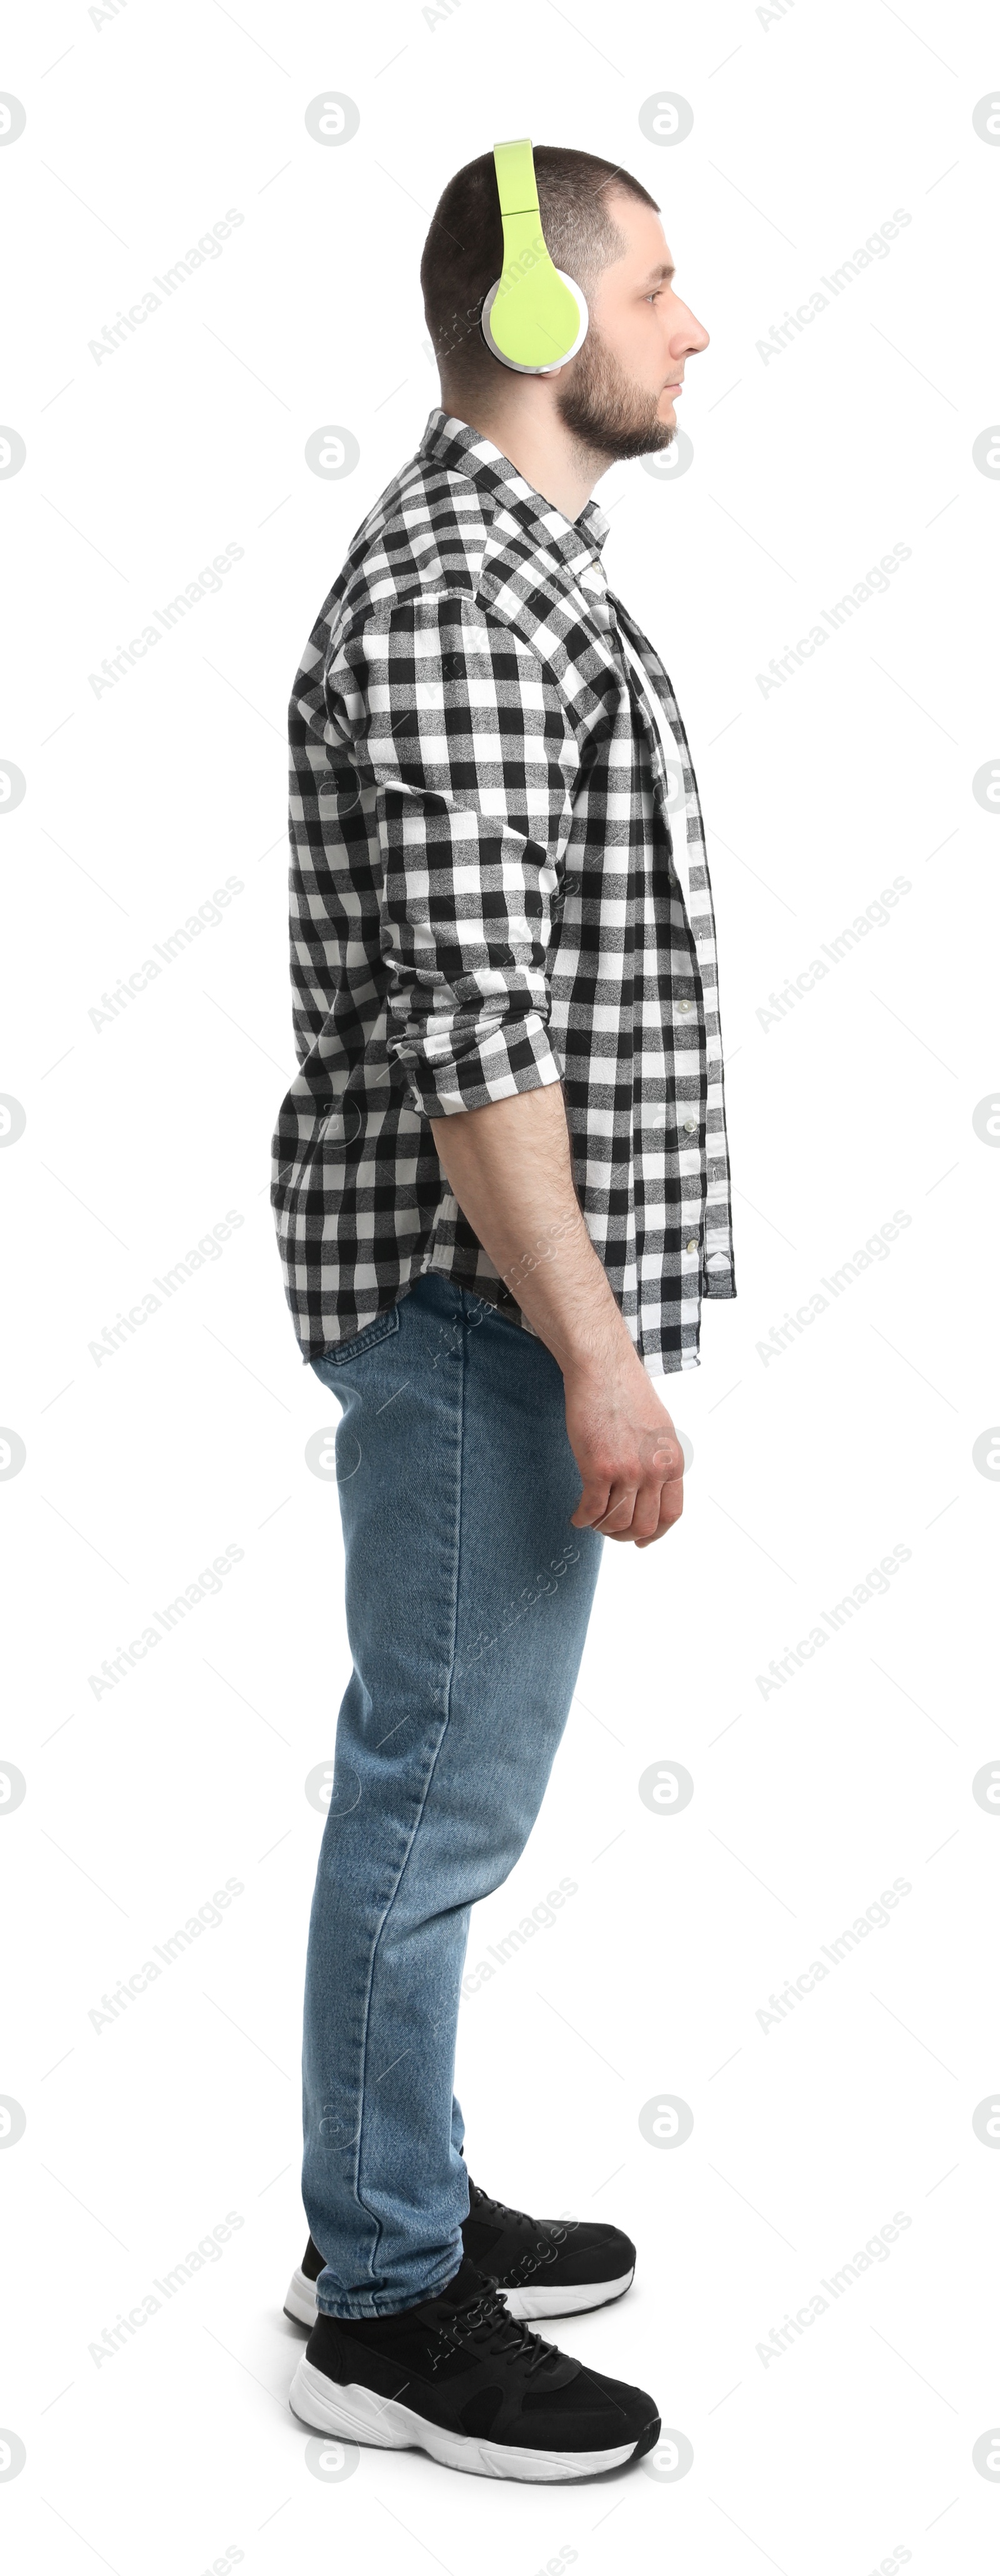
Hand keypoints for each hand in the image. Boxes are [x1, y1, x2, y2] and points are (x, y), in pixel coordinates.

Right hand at [564, 1350, 684, 1546]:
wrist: (603, 1370)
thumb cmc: (626, 1392)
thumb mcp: (658, 1430)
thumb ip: (658, 1460)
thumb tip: (650, 1488)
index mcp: (672, 1462)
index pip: (671, 1514)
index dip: (655, 1533)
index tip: (641, 1540)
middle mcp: (654, 1471)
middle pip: (644, 1524)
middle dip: (624, 1535)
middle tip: (609, 1530)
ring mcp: (628, 1472)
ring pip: (617, 1522)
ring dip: (602, 1528)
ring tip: (591, 1520)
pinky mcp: (599, 1469)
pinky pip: (592, 1510)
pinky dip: (583, 1519)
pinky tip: (577, 1516)